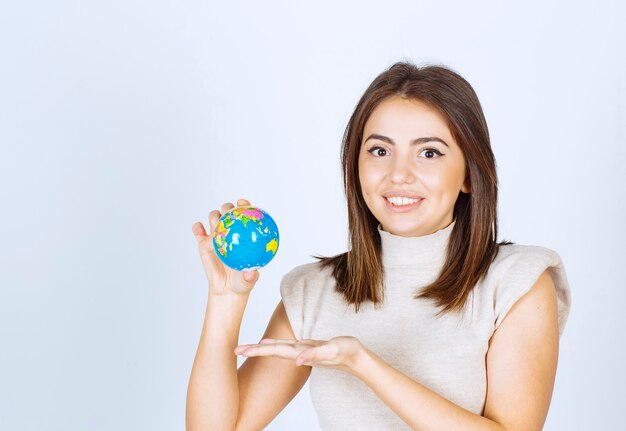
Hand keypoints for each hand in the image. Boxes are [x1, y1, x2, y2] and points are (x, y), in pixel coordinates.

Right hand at [192, 198, 259, 295]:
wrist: (226, 288)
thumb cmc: (241, 282)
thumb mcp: (248, 279)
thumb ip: (250, 276)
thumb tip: (252, 273)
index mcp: (243, 235)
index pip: (244, 214)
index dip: (244, 205)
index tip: (243, 203)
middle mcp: (229, 231)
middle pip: (227, 210)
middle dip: (227, 208)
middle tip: (229, 213)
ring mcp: (215, 236)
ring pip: (213, 217)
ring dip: (214, 216)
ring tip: (216, 225)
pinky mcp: (203, 243)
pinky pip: (198, 230)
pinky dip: (197, 227)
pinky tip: (200, 230)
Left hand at [234, 336, 366, 373]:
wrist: (358, 359)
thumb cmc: (347, 353)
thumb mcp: (333, 350)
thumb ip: (316, 354)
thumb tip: (297, 360)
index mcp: (300, 353)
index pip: (273, 350)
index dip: (256, 350)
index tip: (239, 351)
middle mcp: (298, 353)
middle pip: (271, 350)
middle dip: (252, 350)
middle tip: (234, 350)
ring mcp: (303, 351)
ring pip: (277, 348)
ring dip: (261, 348)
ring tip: (246, 348)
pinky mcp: (308, 348)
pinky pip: (286, 346)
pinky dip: (275, 344)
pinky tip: (269, 343)